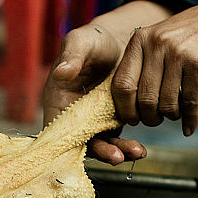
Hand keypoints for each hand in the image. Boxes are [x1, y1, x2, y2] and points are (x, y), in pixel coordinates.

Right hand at [42, 1, 170, 163]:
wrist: (119, 41)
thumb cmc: (93, 40)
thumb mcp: (80, 42)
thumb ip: (72, 56)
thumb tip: (61, 73)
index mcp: (57, 100)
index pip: (56, 130)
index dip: (67, 144)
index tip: (86, 148)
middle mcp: (73, 116)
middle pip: (81, 143)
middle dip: (101, 151)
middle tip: (118, 156)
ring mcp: (93, 121)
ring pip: (102, 144)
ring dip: (118, 151)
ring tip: (136, 152)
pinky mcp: (112, 121)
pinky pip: (117, 139)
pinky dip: (128, 146)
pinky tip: (140, 149)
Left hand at [113, 0, 197, 136]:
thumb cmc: (190, 36)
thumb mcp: (159, 39)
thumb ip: (142, 63)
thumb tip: (126, 104)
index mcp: (139, 41)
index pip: (121, 84)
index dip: (125, 108)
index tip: (132, 118)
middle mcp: (155, 46)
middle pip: (144, 99)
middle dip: (149, 118)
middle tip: (155, 120)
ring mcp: (177, 54)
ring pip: (166, 103)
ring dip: (170, 116)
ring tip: (174, 114)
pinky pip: (190, 102)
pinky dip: (190, 119)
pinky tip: (189, 126)